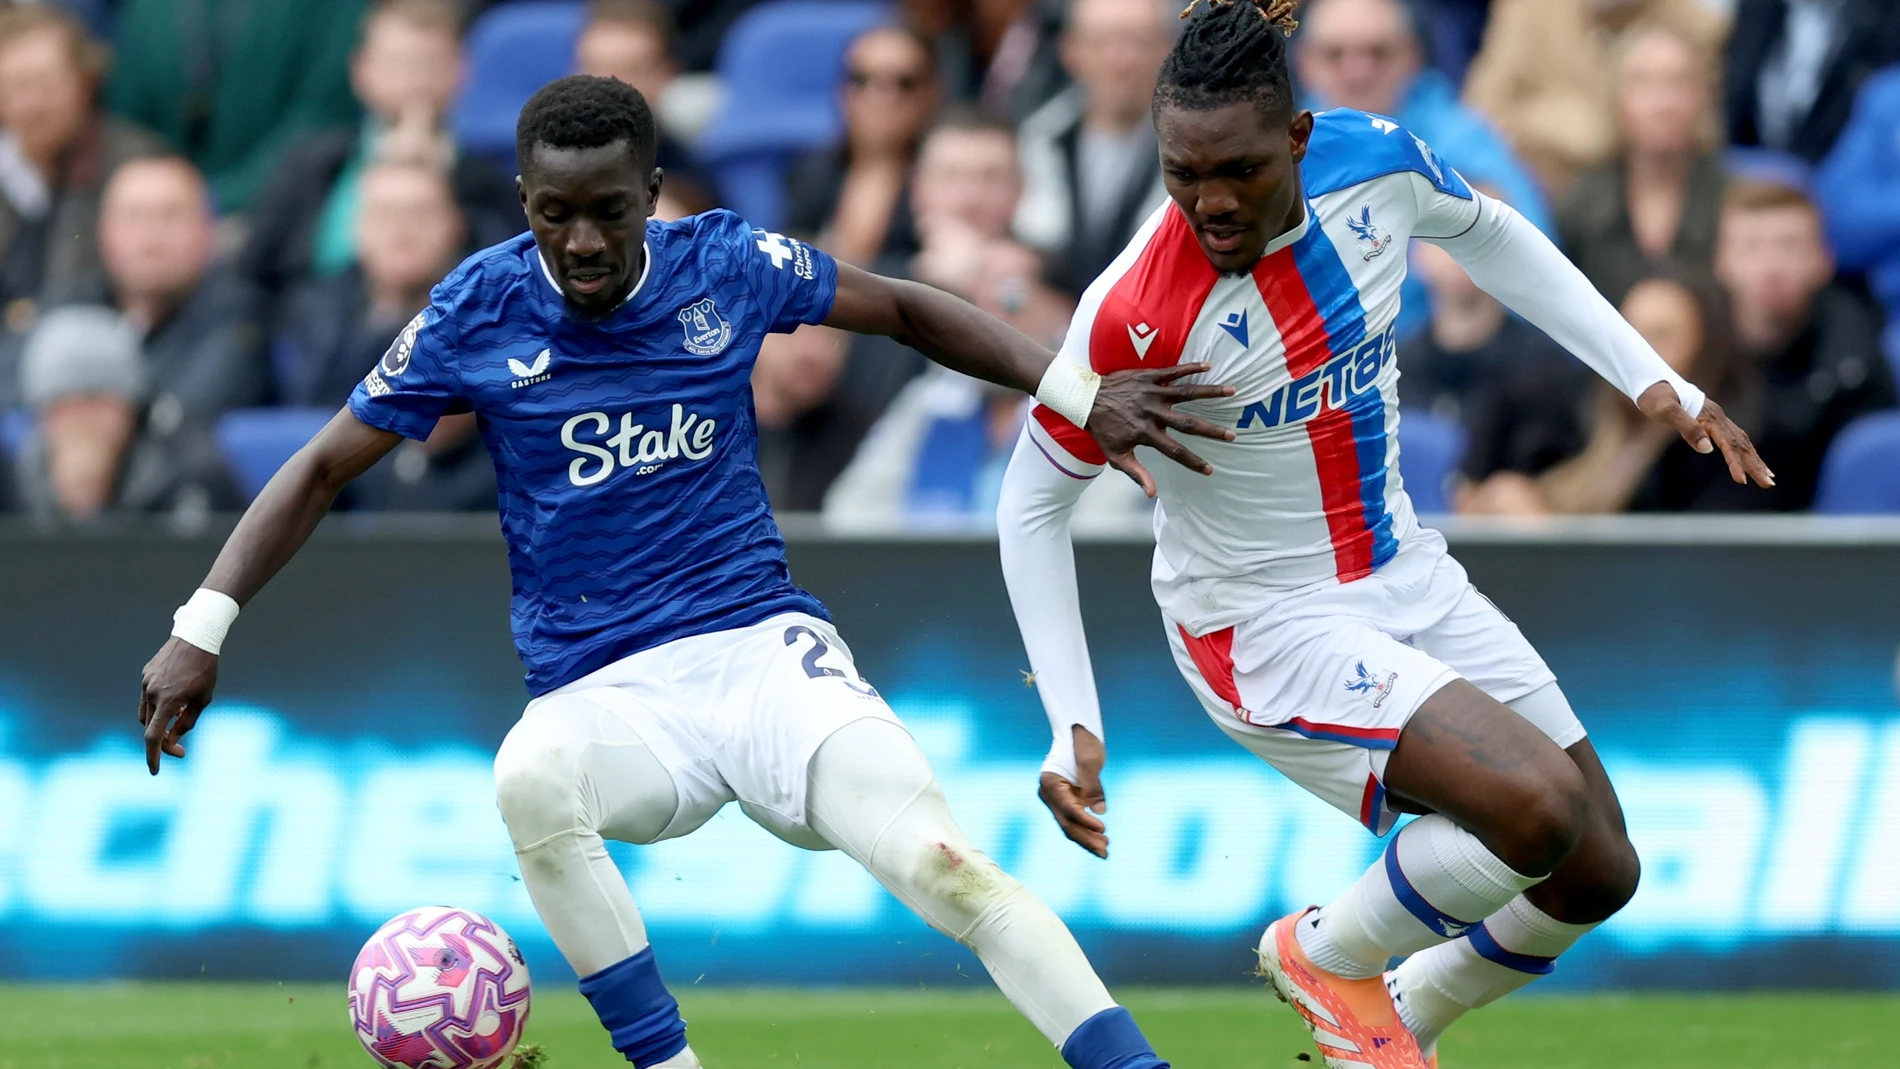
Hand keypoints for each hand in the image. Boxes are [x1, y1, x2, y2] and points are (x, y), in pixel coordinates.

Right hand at [138, 637, 219, 774]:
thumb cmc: (206, 669)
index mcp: (168, 700)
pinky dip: (157, 706)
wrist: (196, 637)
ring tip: (180, 714)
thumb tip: (172, 741)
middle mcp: (152, 692)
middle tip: (180, 748)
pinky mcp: (145, 675)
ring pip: (146, 714)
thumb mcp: (203, 699)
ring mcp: (146, 683)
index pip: (154, 737)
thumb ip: (187, 722)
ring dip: (159, 722)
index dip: (153, 756)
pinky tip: (175, 699)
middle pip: (150, 728)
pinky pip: (147, 698)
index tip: (155, 771)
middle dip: (163, 740)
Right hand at [1038, 725, 1108, 857]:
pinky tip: (1100, 840)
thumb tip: (1100, 811)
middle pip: (1067, 822)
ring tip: (1105, 850)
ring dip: (1087, 838)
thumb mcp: (1091, 760)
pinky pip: (1075, 820)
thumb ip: (1093, 785)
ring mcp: (1056, 799)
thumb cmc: (1083, 741)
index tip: (1103, 828)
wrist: (1078, 730)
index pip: (1068, 808)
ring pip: (1070, 825)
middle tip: (1105, 850)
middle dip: (1086, 838)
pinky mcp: (1065, 801)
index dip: (1085, 821)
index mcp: (1050, 783)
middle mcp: (1049, 794)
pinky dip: (1087, 830)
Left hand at [1087, 363, 1235, 495]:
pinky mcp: (1148, 377)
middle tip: (1232, 435)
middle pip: (1188, 423)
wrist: (1085, 398)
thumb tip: (1152, 494)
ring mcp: (1152, 393)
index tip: (1210, 470)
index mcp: (1146, 433)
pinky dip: (1190, 368)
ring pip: (1186, 393)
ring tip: (1232, 391)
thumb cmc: (1102, 428)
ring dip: (1210, 392)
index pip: (1175, 451)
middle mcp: (1152, 413)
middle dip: (1211, 430)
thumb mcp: (1115, 455)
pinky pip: (1173, 372)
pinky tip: (1209, 366)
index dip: (1193, 462)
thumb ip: (1136, 473)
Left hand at [1636, 382, 1774, 487]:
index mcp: (1710, 417)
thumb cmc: (1655, 397)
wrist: (1651, 381)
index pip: (1728, 444)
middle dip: (1756, 465)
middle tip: (1769, 484)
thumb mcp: (1666, 412)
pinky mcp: (1712, 422)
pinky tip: (1750, 461)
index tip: (1741, 480)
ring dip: (1755, 460)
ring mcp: (1717, 419)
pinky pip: (1734, 439)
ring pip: (1742, 442)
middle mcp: (1719, 418)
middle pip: (1742, 445)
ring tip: (1768, 477)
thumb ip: (1687, 427)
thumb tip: (1708, 449)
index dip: (1735, 462)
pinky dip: (1745, 452)